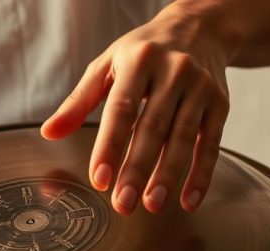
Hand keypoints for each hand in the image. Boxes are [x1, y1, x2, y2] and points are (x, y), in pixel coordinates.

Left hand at [41, 2, 232, 214]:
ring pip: (183, 138)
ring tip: (152, 204)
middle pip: (153, 128)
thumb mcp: (107, 65)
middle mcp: (173, 71)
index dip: (110, 146)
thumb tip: (49, 132)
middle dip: (137, 169)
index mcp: (139, 60)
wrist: (200, 27)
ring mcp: (200, 88)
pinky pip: (212, 144)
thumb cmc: (144, 51)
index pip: (122, 109)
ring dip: (168, 176)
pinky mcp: (220, 104)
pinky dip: (201, 175)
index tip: (99, 179)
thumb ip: (79, 101)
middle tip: (123, 203)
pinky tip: (188, 200)